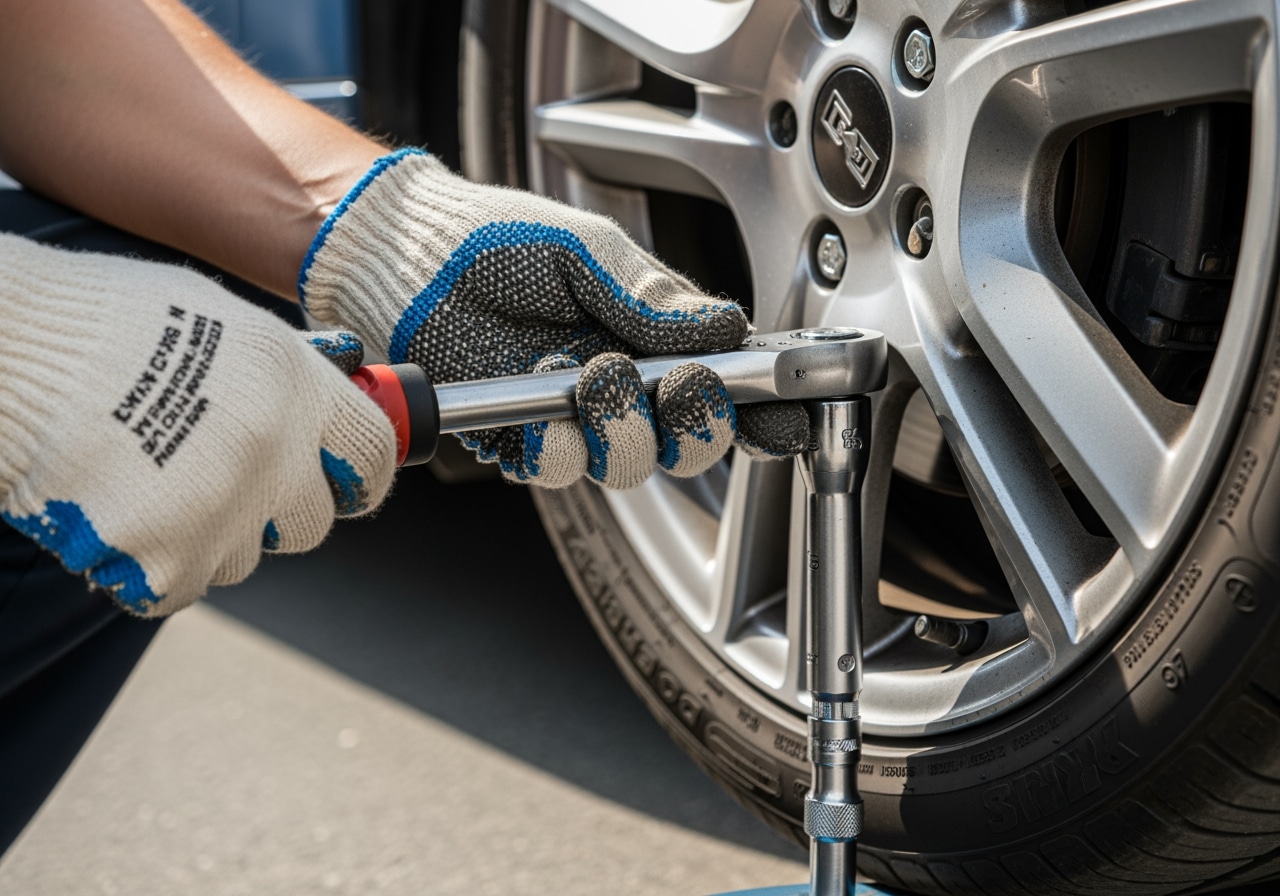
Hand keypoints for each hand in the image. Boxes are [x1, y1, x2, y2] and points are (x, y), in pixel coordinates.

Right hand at [0, 234, 396, 615]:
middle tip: (224, 484)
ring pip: (242, 558)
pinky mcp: (166, 559)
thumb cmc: (101, 319)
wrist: (10, 350)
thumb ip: (279, 370)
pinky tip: (116, 513)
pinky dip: (150, 566)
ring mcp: (223, 511)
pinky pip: (178, 587)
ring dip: (208, 536)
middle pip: (312, 522)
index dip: (363, 475)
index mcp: (295, 385)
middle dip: (277, 512)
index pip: (374, 454)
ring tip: (149, 482)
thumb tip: (318, 395)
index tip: (349, 485)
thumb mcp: (221, 318)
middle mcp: (274, 451)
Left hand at [298, 149, 806, 487]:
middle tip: (681, 387)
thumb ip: (657, 299)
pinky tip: (548, 412)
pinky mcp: (520, 437)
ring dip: (624, 430)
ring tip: (595, 378)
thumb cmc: (495, 239)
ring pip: (629, 465)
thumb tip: (727, 329)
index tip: (783, 419)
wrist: (409, 257)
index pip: (721, 386)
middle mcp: (619, 385)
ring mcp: (572, 417)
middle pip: (688, 444)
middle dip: (696, 426)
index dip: (758, 412)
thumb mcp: (590, 251)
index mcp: (650, 338)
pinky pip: (558, 469)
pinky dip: (559, 448)